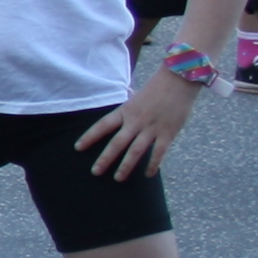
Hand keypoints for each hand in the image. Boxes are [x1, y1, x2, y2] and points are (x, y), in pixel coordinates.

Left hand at [76, 71, 197, 178]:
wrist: (179, 78)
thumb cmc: (158, 87)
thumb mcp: (136, 97)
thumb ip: (128, 110)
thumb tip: (119, 117)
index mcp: (125, 110)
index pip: (103, 125)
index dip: (89, 137)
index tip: (77, 148)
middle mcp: (136, 121)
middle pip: (116, 143)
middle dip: (105, 159)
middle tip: (95, 172)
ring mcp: (152, 128)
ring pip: (135, 151)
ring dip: (125, 166)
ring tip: (117, 179)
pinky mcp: (168, 133)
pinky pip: (158, 153)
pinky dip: (153, 165)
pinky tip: (148, 175)